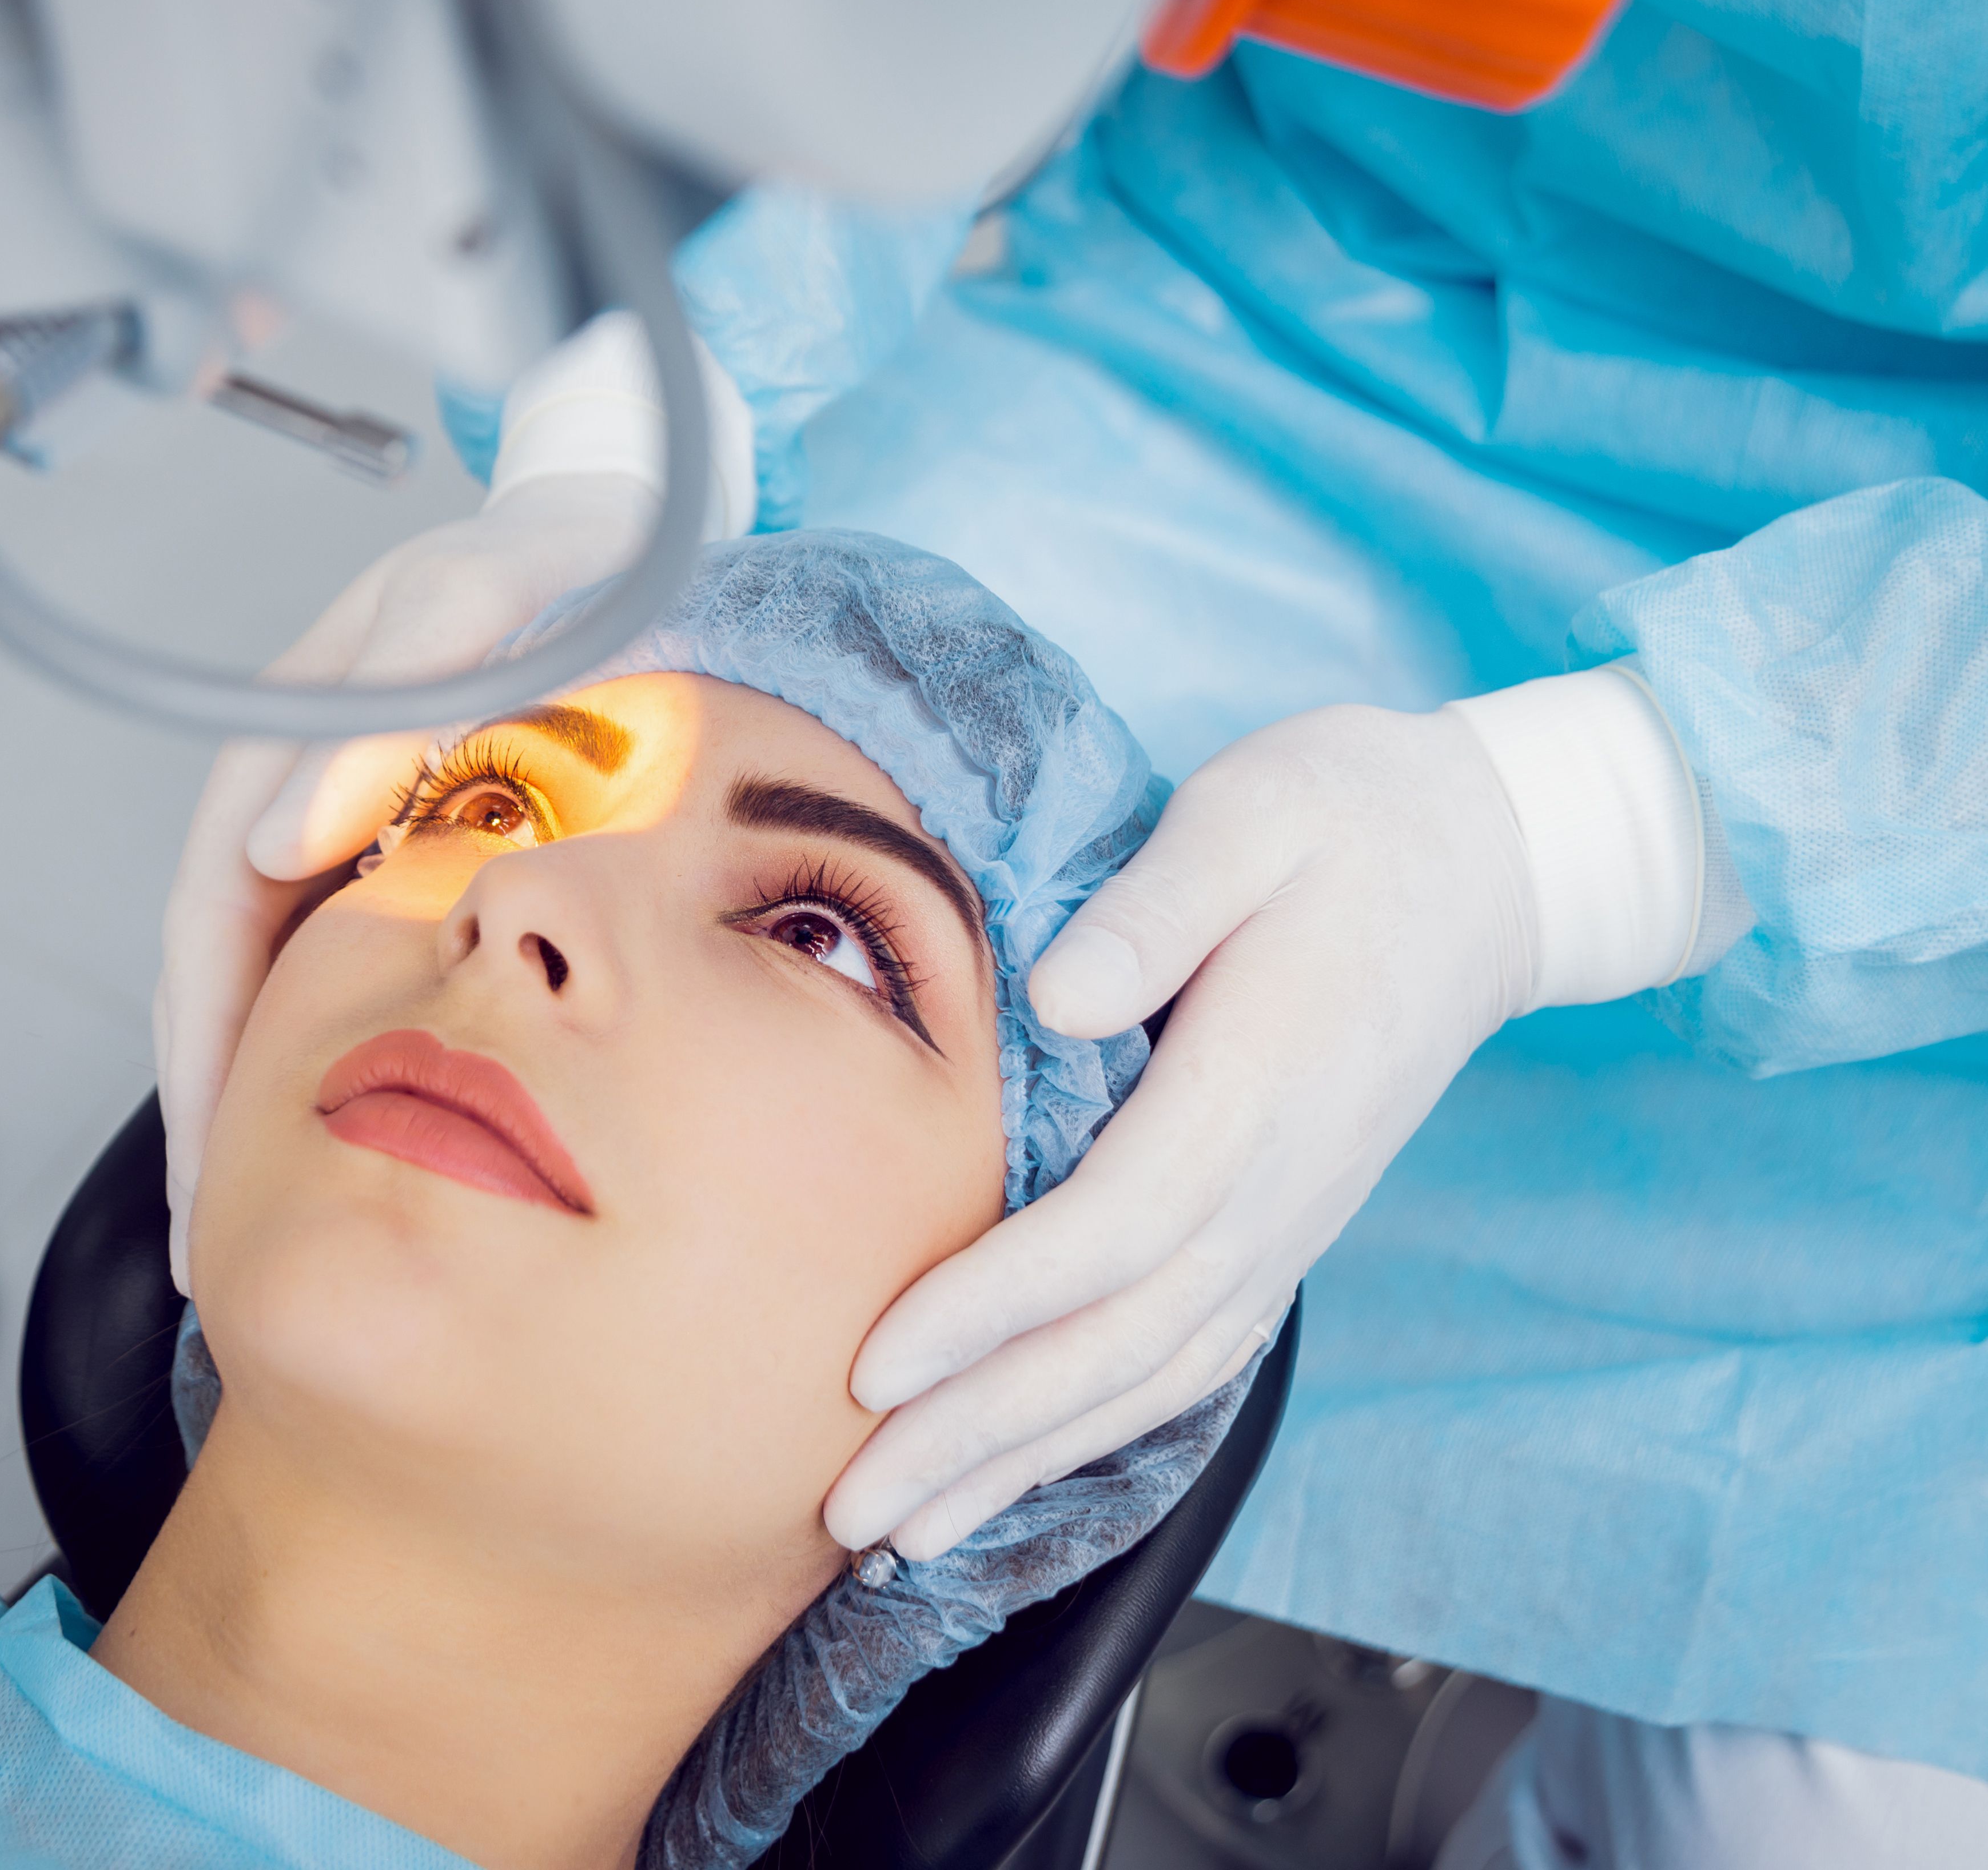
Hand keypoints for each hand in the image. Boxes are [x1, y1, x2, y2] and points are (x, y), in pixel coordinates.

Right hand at [154, 473, 656, 1275]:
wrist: (631, 521)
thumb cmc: (563, 552)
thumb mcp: (481, 593)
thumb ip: (391, 699)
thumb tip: (275, 843)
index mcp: (290, 729)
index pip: (215, 916)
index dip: (209, 1050)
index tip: (214, 1175)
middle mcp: (298, 778)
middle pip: (222, 968)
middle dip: (212, 1110)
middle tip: (210, 1251)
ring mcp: (346, 812)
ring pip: (275, 975)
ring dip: (259, 1096)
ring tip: (255, 1225)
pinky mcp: (402, 837)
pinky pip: (341, 959)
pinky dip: (329, 1047)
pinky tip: (347, 1127)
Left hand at [823, 703, 1541, 1558]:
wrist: (1494, 866)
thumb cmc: (1353, 821)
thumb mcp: (1256, 813)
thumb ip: (1159, 904)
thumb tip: (1056, 995)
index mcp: (1257, 1085)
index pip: (1110, 1230)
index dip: (990, 1307)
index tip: (874, 1365)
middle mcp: (1279, 1184)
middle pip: (1115, 1344)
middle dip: (976, 1433)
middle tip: (850, 1508)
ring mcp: (1289, 1221)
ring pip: (1150, 1377)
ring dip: (1024, 1459)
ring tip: (906, 1530)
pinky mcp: (1285, 1228)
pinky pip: (1190, 1359)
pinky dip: (1098, 1429)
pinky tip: (1023, 1468)